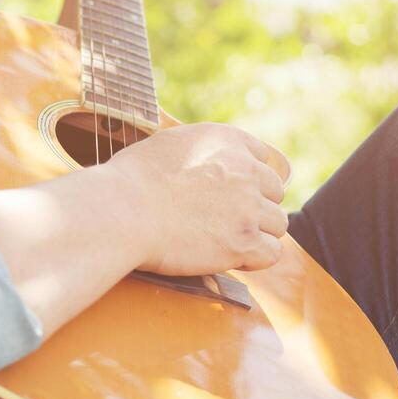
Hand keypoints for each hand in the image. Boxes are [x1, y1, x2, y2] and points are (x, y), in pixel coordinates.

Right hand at [100, 122, 290, 274]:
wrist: (121, 210)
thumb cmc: (131, 180)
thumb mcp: (169, 143)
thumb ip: (200, 150)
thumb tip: (207, 164)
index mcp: (226, 139)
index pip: (262, 157)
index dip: (249, 179)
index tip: (232, 193)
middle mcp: (244, 169)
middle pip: (274, 192)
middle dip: (255, 206)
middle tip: (225, 220)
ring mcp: (248, 206)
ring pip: (277, 224)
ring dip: (256, 233)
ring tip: (225, 240)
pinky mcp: (244, 241)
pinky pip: (272, 253)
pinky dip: (255, 259)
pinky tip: (231, 257)